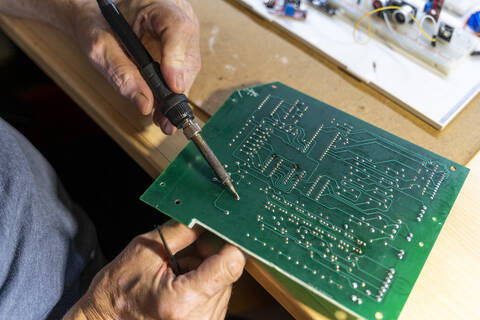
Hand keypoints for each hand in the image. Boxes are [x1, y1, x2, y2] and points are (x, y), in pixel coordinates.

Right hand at [64, 220, 245, 319]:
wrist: (105, 318)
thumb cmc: (119, 289)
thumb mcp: (147, 249)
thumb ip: (183, 231)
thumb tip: (208, 218)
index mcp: (182, 300)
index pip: (230, 266)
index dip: (228, 244)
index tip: (222, 233)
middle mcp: (197, 318)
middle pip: (227, 273)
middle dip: (209, 257)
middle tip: (182, 255)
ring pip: (225, 283)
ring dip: (205, 272)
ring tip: (176, 274)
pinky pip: (218, 295)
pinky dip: (204, 285)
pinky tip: (181, 285)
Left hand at [72, 0, 200, 134]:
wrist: (97, 17)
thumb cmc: (98, 24)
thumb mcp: (99, 46)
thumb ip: (120, 73)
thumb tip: (145, 103)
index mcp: (156, 4)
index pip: (178, 28)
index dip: (178, 60)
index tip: (172, 87)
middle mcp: (177, 15)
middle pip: (188, 55)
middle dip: (176, 89)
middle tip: (164, 116)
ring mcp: (182, 32)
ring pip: (189, 67)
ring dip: (176, 95)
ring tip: (162, 117)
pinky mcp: (182, 47)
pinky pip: (184, 71)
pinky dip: (173, 91)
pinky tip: (163, 106)